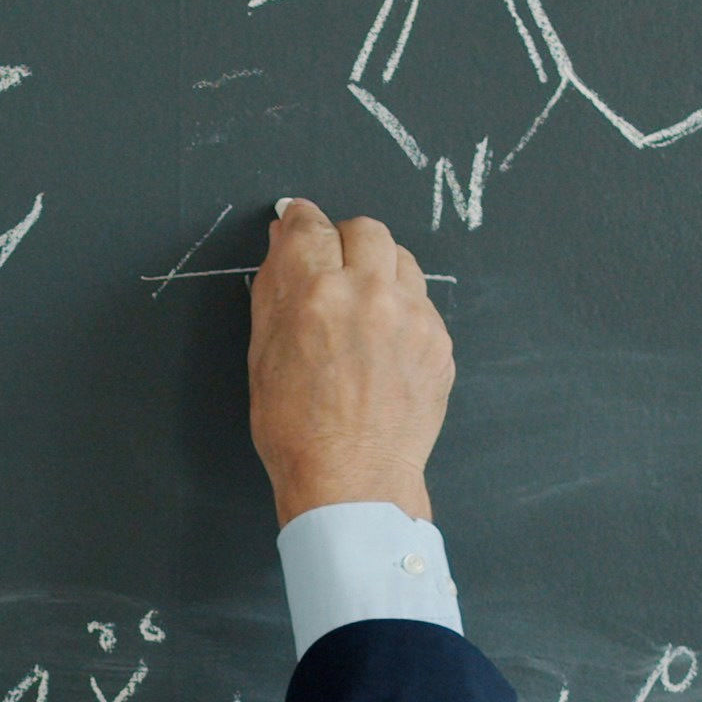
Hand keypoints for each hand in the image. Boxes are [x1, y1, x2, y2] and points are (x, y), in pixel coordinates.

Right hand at [247, 198, 451, 525]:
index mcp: (314, 294)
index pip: (309, 224)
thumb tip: (283, 238)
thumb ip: (274, 286)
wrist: (352, 479)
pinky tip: (383, 340)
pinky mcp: (438, 340)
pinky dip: (401, 307)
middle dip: (343, 240)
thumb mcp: (262, 353)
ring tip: (360, 305)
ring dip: (377, 268)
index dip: (299, 221)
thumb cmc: (296, 428)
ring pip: (401, 257)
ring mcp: (411, 316)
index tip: (298, 225)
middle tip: (331, 268)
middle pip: (365, 228)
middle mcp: (368, 295)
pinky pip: (421, 300)